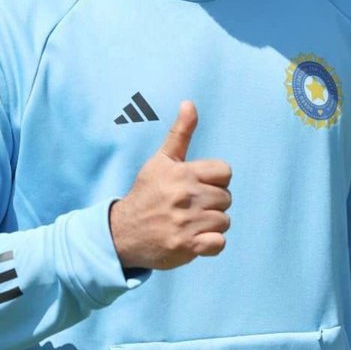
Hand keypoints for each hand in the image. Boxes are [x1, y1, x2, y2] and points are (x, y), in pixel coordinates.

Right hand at [109, 100, 231, 270]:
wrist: (123, 232)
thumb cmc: (147, 192)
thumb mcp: (161, 160)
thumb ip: (180, 132)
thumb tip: (190, 103)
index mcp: (182, 173)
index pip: (225, 172)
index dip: (215, 180)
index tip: (198, 185)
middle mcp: (185, 196)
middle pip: (226, 198)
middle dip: (213, 202)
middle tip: (191, 207)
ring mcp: (187, 222)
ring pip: (224, 221)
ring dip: (211, 224)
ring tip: (191, 222)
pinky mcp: (187, 246)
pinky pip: (219, 243)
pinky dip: (210, 243)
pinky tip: (195, 238)